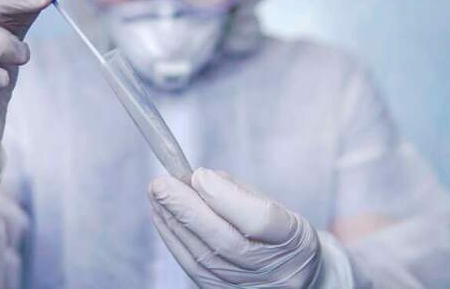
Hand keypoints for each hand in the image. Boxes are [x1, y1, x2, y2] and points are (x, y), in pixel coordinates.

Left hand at [149, 168, 322, 287]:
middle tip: (161, 184)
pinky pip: (193, 268)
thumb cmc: (278, 230)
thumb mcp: (270, 203)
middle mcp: (274, 271)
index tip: (199, 174)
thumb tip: (195, 180)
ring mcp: (248, 287)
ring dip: (173, 222)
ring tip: (156, 195)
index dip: (226, 198)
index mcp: (292, 239)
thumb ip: (234, 191)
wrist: (295, 271)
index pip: (261, 220)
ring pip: (205, 258)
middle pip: (226, 243)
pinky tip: (161, 216)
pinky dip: (173, 239)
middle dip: (187, 210)